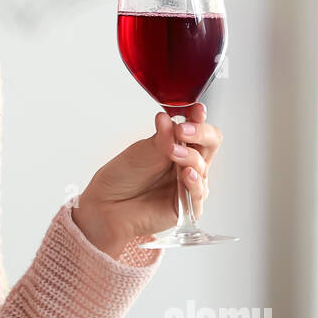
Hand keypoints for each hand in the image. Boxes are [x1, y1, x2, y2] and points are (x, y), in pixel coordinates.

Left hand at [70, 103, 222, 255]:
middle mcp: (188, 163)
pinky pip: (197, 194)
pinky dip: (193, 183)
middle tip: (183, 130)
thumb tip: (167, 117)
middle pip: (210, 144)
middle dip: (201, 133)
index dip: (199, 118)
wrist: (106, 204)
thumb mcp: (143, 150)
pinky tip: (187, 174)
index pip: (199, 129)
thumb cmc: (123, 176)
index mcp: (179, 145)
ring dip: (190, 157)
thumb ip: (161, 138)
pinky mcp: (187, 207)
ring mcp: (189, 184)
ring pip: (203, 167)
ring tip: (174, 152)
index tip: (195, 109)